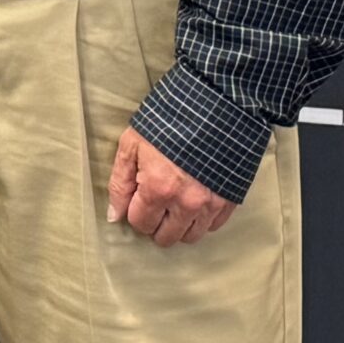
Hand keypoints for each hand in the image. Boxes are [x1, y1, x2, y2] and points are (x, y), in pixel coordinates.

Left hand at [105, 129, 235, 245]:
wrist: (212, 106)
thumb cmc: (166, 121)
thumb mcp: (132, 144)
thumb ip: (120, 182)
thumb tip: (114, 216)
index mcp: (158, 188)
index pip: (140, 223)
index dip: (135, 210)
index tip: (139, 195)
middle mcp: (185, 203)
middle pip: (166, 237)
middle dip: (155, 222)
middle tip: (155, 201)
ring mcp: (210, 204)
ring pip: (190, 236)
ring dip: (179, 225)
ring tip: (174, 202)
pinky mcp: (229, 200)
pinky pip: (213, 226)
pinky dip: (202, 219)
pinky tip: (194, 199)